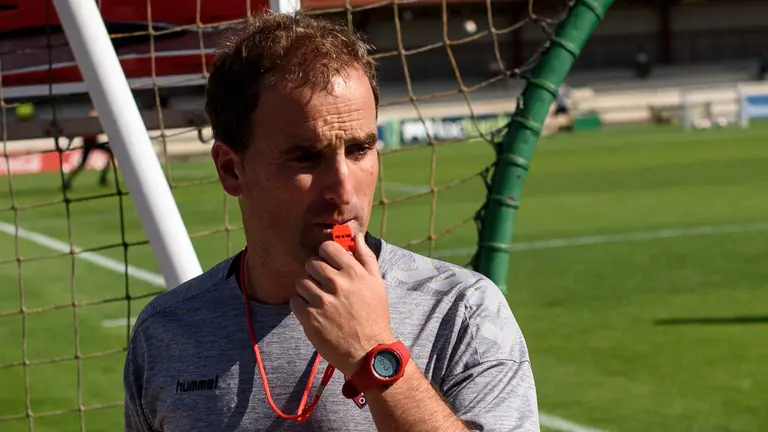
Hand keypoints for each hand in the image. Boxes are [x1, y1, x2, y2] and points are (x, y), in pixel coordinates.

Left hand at [290, 233, 394, 375]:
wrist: (369, 352)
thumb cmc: (374, 316)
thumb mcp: (377, 284)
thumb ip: (366, 257)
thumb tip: (356, 236)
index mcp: (353, 273)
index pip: (327, 247)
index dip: (325, 254)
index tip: (328, 263)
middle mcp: (337, 284)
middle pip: (311, 264)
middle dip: (314, 272)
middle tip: (322, 284)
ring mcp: (322, 302)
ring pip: (301, 282)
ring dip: (307, 289)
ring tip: (318, 299)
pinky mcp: (310, 318)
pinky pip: (295, 301)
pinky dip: (301, 304)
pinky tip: (313, 311)